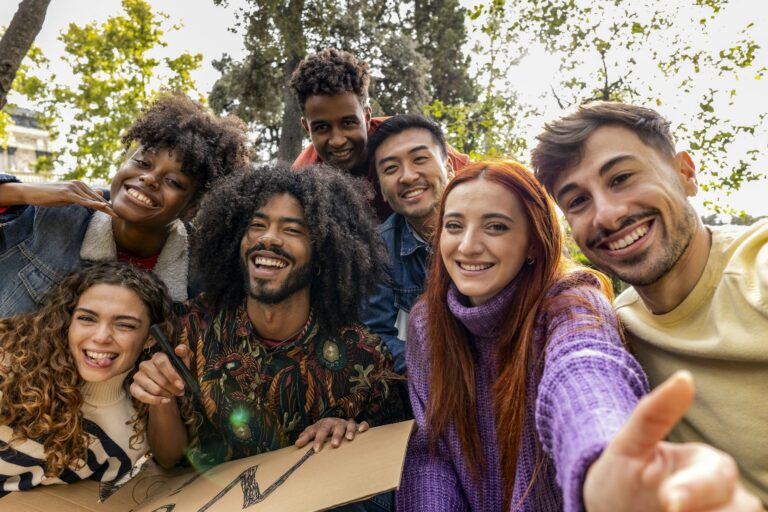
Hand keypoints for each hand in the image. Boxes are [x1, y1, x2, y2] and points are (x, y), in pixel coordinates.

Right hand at [13, 181, 115, 216]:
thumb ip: (82, 197)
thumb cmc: (49, 196)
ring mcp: (73, 188)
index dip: (106, 206)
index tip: (116, 214)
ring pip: (92, 200)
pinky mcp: (67, 193)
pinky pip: (82, 200)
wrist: (32, 192)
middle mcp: (79, 184)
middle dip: (108, 208)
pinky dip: (93, 204)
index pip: (96, 197)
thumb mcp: (68, 197)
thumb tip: (98, 194)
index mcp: (80, 185)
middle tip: (120, 216)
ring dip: (104, 208)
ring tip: (115, 215)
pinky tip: (102, 207)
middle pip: (97, 198)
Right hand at [130, 345, 191, 405]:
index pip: (162, 362)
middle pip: (158, 377)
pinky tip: (165, 401)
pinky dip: (156, 401)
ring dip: (166, 394)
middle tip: (180, 392)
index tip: (181, 385)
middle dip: (172, 387)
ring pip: (153, 388)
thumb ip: (183, 354)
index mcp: (157, 356)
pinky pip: (142, 396)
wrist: (167, 388)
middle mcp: (145, 364)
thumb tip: (179, 350)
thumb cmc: (176, 373)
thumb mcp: (183, 363)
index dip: (172, 374)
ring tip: (173, 395)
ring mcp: (138, 376)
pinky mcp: (133, 388)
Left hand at [294, 418, 368, 451]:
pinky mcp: (356, 426)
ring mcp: (346, 424)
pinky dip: (363, 426)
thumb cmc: (322, 430)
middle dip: (336, 436)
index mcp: (325, 424)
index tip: (316, 449)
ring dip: (350, 431)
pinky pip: (361, 424)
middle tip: (334, 445)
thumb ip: (306, 436)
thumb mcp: (313, 431)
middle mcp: (336, 423)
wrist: (333, 422)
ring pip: (349, 425)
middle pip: (336, 427)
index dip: (318, 440)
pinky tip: (363, 430)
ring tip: (349, 439)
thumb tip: (297, 444)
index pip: (320, 430)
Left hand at [584, 370, 761, 511]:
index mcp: (712, 467)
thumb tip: (685, 378)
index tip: (668, 503)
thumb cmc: (621, 476)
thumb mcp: (628, 445)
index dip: (694, 491)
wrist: (610, 511)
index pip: (716, 479)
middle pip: (741, 511)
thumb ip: (654, 414)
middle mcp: (730, 500)